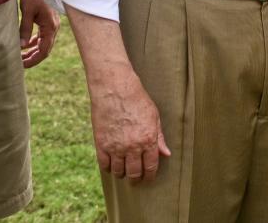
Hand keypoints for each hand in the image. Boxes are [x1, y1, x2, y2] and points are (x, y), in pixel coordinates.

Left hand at [17, 0, 59, 68]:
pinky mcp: (48, 21)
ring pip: (44, 44)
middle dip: (33, 58)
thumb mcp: (27, 11)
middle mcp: (53, 28)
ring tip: (20, 56)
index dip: (33, 60)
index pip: (43, 50)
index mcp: (50, 27)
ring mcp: (52, 25)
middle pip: (45, 49)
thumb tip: (21, 46)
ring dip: (33, 51)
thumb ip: (25, 29)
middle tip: (18, 63)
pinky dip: (35, 42)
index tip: (21, 65)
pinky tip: (26, 45)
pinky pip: (43, 36)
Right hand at [87, 65, 170, 183]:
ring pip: (119, 171)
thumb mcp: (154, 116)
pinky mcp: (101, 144)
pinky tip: (111, 164)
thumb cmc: (136, 99)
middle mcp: (132, 147)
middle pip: (134, 173)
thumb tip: (166, 154)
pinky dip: (108, 168)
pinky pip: (104, 165)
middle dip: (136, 179)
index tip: (148, 178)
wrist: (114, 88)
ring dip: (122, 174)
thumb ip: (159, 137)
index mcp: (148, 140)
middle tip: (135, 179)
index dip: (149, 176)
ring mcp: (116, 147)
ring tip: (123, 171)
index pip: (150, 167)